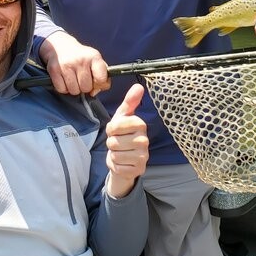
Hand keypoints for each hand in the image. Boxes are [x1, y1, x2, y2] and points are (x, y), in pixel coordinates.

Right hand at [39, 30, 109, 95]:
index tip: (95, 80)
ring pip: (74, 91)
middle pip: (86, 88)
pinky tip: (64, 79)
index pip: (101, 79)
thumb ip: (102, 77)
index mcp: (94, 57)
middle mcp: (81, 60)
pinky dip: (63, 88)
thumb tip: (94, 92)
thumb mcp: (95, 61)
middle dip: (84, 87)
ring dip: (74, 88)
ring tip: (73, 79)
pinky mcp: (54, 70)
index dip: (99, 83)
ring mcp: (67, 65)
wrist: (60, 46)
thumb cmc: (81, 58)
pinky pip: (62, 89)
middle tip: (81, 79)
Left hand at [104, 84, 149, 198]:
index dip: (110, 129)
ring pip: (115, 155)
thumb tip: (139, 86)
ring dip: (113, 155)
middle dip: (111, 143)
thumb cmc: (122, 135)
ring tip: (120, 152)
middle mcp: (145, 140)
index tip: (115, 130)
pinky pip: (117, 167)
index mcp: (140, 124)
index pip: (115, 125)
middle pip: (113, 142)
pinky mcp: (139, 170)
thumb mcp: (122, 117)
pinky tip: (122, 163)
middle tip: (118, 143)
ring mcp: (143, 156)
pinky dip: (116, 166)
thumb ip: (129, 102)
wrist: (125, 159)